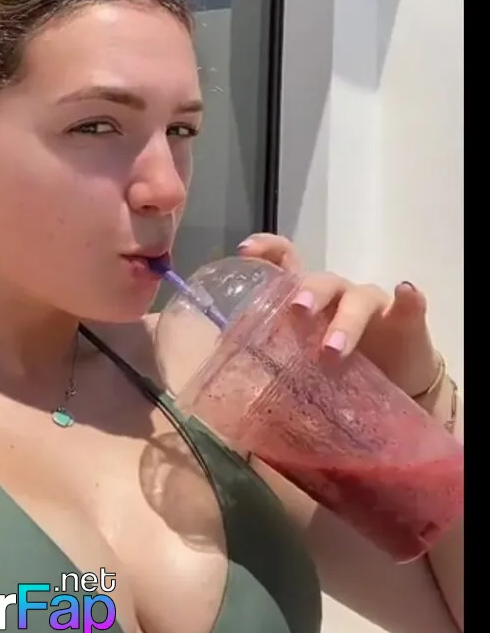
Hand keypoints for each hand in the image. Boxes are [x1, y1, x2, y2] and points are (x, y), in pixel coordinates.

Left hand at [236, 233, 438, 398]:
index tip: (245, 251)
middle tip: (297, 313)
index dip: (266, 250)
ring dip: (346, 320)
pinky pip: (410, 306)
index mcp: (308, 297)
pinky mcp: (405, 321)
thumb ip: (270, 354)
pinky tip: (407, 294)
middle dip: (307, 294)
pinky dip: (409, 300)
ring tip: (333, 349)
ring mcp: (371, 305)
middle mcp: (337, 293)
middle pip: (320, 282)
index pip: (285, 261)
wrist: (393, 382)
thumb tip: (223, 357)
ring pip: (358, 300)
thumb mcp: (300, 362)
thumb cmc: (337, 369)